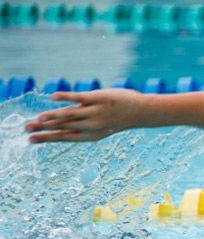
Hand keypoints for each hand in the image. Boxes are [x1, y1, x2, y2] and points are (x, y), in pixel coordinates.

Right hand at [24, 89, 145, 142]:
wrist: (142, 112)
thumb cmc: (119, 118)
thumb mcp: (100, 124)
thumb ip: (81, 121)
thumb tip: (61, 118)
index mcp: (91, 135)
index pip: (64, 138)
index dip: (47, 139)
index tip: (30, 140)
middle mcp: (91, 125)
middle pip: (62, 128)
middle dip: (43, 129)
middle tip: (25, 129)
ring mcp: (95, 112)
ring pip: (68, 115)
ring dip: (50, 116)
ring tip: (35, 118)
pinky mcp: (98, 99)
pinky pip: (78, 98)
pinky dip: (65, 97)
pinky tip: (52, 98)